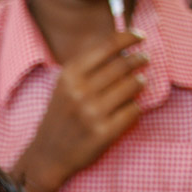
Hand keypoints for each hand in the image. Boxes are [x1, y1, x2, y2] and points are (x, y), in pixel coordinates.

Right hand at [13, 31, 145, 191]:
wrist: (48, 155)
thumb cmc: (60, 117)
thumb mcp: (64, 85)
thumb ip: (87, 65)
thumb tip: (121, 45)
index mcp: (70, 75)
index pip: (108, 45)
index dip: (129, 36)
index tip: (140, 36)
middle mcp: (80, 91)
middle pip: (124, 64)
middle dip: (139, 59)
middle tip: (144, 60)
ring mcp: (93, 113)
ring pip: (133, 85)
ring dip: (140, 82)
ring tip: (138, 83)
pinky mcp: (104, 133)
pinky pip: (134, 110)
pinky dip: (136, 107)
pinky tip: (130, 108)